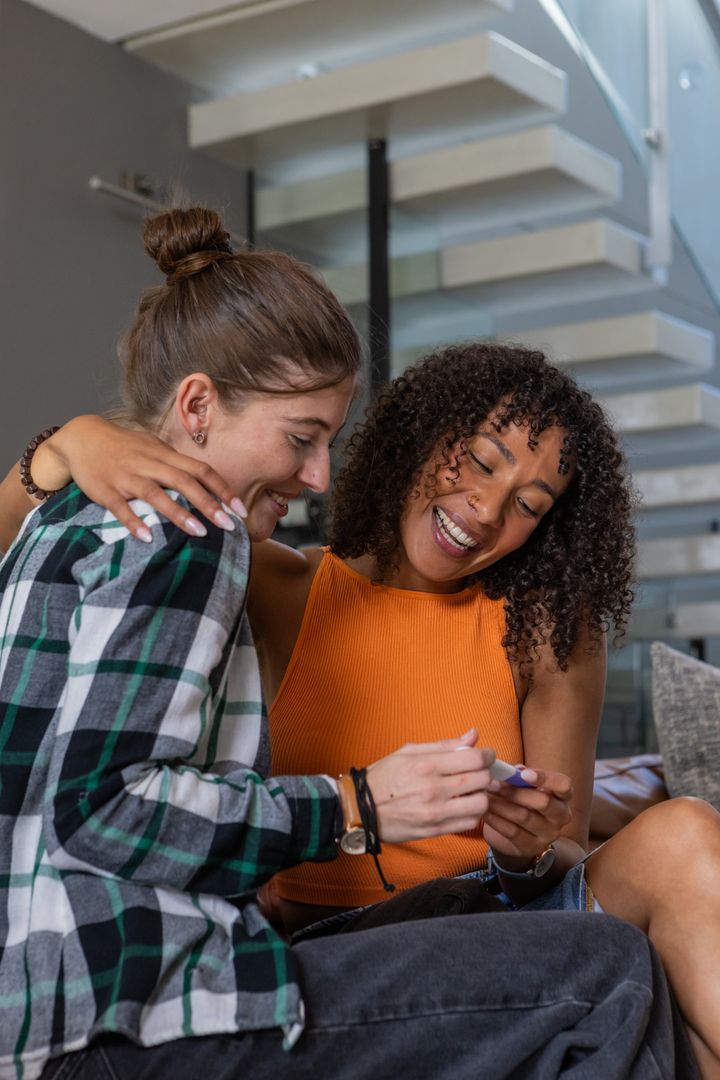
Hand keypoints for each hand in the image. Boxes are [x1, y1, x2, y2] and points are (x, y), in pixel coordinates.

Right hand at [36, 416, 245, 541]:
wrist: (82, 438)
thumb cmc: (125, 447)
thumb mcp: (154, 448)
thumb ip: (178, 465)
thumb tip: (207, 484)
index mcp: (165, 455)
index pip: (201, 469)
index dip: (222, 489)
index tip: (240, 510)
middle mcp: (149, 463)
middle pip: (184, 481)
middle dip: (209, 504)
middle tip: (229, 526)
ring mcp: (127, 476)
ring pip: (155, 494)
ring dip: (178, 513)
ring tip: (199, 533)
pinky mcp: (105, 490)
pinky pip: (120, 507)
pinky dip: (133, 522)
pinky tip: (147, 537)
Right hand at [367, 729, 499, 843]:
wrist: (360, 809)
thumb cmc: (384, 777)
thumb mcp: (408, 752)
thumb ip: (444, 745)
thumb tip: (473, 735)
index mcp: (427, 765)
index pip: (474, 759)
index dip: (487, 755)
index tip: (487, 755)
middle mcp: (434, 789)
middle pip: (482, 780)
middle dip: (487, 773)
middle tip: (480, 772)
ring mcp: (436, 812)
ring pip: (480, 804)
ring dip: (482, 796)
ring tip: (473, 791)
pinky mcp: (436, 830)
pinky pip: (469, 823)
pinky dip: (473, 814)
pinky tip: (464, 806)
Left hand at [482, 767, 572, 869]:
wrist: (516, 831)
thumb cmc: (522, 800)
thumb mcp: (524, 785)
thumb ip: (520, 775)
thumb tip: (514, 770)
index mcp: (563, 796)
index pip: (563, 785)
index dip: (545, 778)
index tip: (522, 774)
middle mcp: (561, 816)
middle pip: (543, 802)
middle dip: (514, 791)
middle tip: (492, 783)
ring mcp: (549, 834)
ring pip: (524, 816)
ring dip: (501, 804)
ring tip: (484, 795)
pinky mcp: (532, 847)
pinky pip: (512, 832)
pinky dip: (496, 820)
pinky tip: (484, 812)